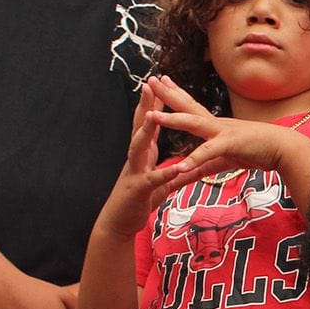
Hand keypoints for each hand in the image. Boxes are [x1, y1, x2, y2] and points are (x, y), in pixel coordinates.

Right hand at [93, 83, 190, 242]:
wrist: (119, 224)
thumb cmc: (139, 201)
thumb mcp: (161, 184)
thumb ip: (176, 173)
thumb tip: (190, 165)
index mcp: (143, 154)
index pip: (150, 125)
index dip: (155, 105)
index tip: (161, 84)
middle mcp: (136, 158)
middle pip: (140, 128)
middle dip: (145, 107)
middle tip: (149, 85)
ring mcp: (135, 172)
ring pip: (139, 148)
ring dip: (145, 132)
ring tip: (152, 117)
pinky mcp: (139, 190)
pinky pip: (152, 179)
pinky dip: (164, 172)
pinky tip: (177, 166)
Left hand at [145, 77, 309, 185]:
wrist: (284, 148)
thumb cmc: (259, 149)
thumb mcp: (226, 157)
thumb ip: (206, 164)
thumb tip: (190, 169)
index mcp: (215, 125)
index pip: (191, 105)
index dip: (175, 93)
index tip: (161, 81)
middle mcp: (216, 124)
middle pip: (187, 106)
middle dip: (167, 94)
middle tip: (149, 80)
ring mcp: (223, 132)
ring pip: (193, 123)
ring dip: (172, 119)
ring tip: (152, 115)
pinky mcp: (230, 146)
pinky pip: (209, 153)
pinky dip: (194, 159)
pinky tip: (180, 166)